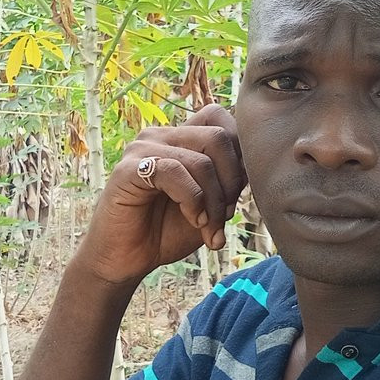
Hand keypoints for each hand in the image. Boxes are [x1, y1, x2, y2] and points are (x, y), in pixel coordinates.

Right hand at [73, 104, 246, 286]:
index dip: (240, 155)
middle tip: (224, 216)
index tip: (236, 196)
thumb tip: (254, 169)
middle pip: (219, 136)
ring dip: (214, 201)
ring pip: (202, 160)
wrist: (125, 260)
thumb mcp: (210, 205)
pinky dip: (193, 200)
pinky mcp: (128, 169)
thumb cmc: (166, 231)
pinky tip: (193, 219)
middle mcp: (161, 136)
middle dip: (232, 182)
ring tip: (207, 226)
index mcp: (180, 138)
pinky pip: (175, 171)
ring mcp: (143, 149)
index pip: (222, 119)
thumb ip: (229, 182)